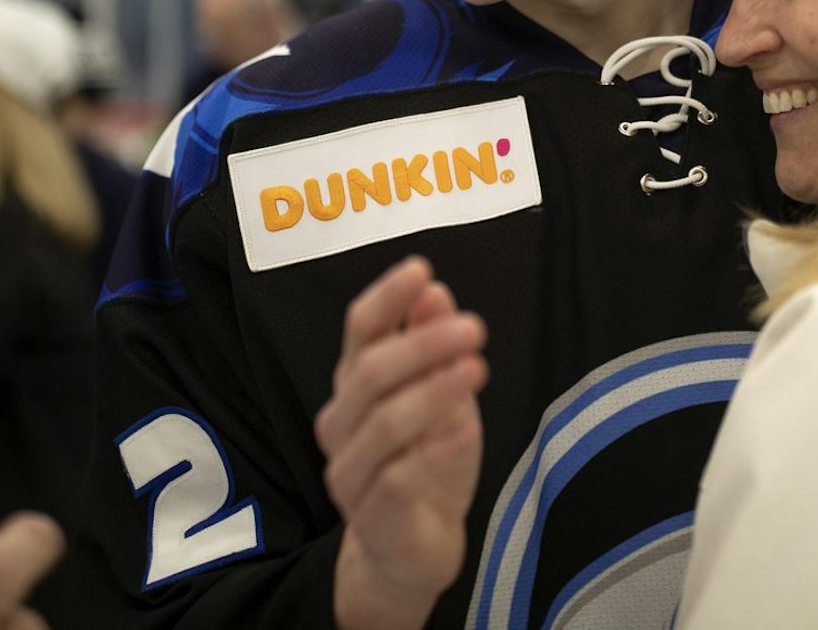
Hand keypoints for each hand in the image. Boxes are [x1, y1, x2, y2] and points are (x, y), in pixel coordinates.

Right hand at [316, 256, 488, 629]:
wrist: (414, 548)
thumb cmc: (426, 460)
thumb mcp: (440, 395)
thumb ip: (432, 346)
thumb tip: (433, 291)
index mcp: (355, 385)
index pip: (358, 330)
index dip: (386, 298)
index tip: (420, 270)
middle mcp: (341, 424)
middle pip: (369, 372)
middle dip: (422, 344)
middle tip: (474, 328)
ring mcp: (349, 472)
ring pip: (382, 423)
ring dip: (432, 392)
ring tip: (476, 369)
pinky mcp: (371, 516)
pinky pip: (399, 478)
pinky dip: (435, 452)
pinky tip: (466, 432)